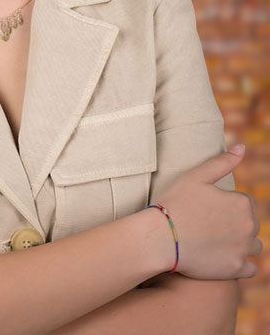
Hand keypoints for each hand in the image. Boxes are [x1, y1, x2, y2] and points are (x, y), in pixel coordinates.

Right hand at [157, 145, 261, 279]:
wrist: (162, 237)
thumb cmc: (176, 203)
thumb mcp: (195, 176)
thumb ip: (221, 162)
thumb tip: (242, 147)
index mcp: (241, 203)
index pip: (244, 202)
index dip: (226, 204)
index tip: (208, 207)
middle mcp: (249, 227)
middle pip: (250, 224)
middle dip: (235, 223)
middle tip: (208, 224)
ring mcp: (244, 250)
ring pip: (254, 246)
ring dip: (241, 243)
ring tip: (216, 241)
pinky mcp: (236, 269)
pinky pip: (250, 268)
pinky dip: (241, 264)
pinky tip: (222, 257)